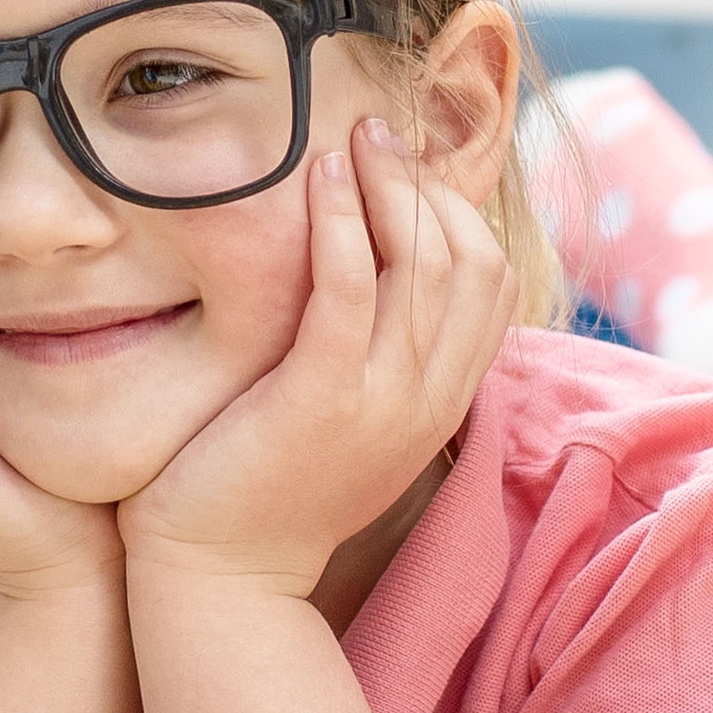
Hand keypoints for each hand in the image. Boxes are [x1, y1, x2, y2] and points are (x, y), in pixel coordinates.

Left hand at [121, 119, 516, 598]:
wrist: (220, 582)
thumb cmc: (264, 490)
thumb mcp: (346, 421)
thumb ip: (374, 360)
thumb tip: (370, 283)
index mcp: (440, 402)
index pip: (492, 284)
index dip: (457, 212)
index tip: (404, 170)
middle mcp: (428, 399)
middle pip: (469, 261)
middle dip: (429, 183)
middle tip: (378, 130)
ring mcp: (383, 401)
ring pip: (421, 265)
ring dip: (389, 184)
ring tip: (353, 135)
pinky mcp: (323, 400)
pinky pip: (350, 287)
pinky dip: (341, 220)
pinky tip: (319, 176)